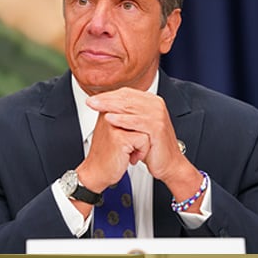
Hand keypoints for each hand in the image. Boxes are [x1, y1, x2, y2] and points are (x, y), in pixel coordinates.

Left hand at [85, 87, 202, 197]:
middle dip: (106, 99)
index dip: (108, 95)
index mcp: (150, 101)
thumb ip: (125, 114)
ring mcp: (158, 115)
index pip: (126, 93)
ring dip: (110, 106)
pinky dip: (122, 119)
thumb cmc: (150, 147)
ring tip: (95, 107)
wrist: (167, 164)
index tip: (92, 99)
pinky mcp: (157, 127)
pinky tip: (109, 118)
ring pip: (130, 107)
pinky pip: (137, 121)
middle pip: (127, 98)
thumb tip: (105, 105)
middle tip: (90, 102)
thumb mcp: (135, 127)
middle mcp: (156, 104)